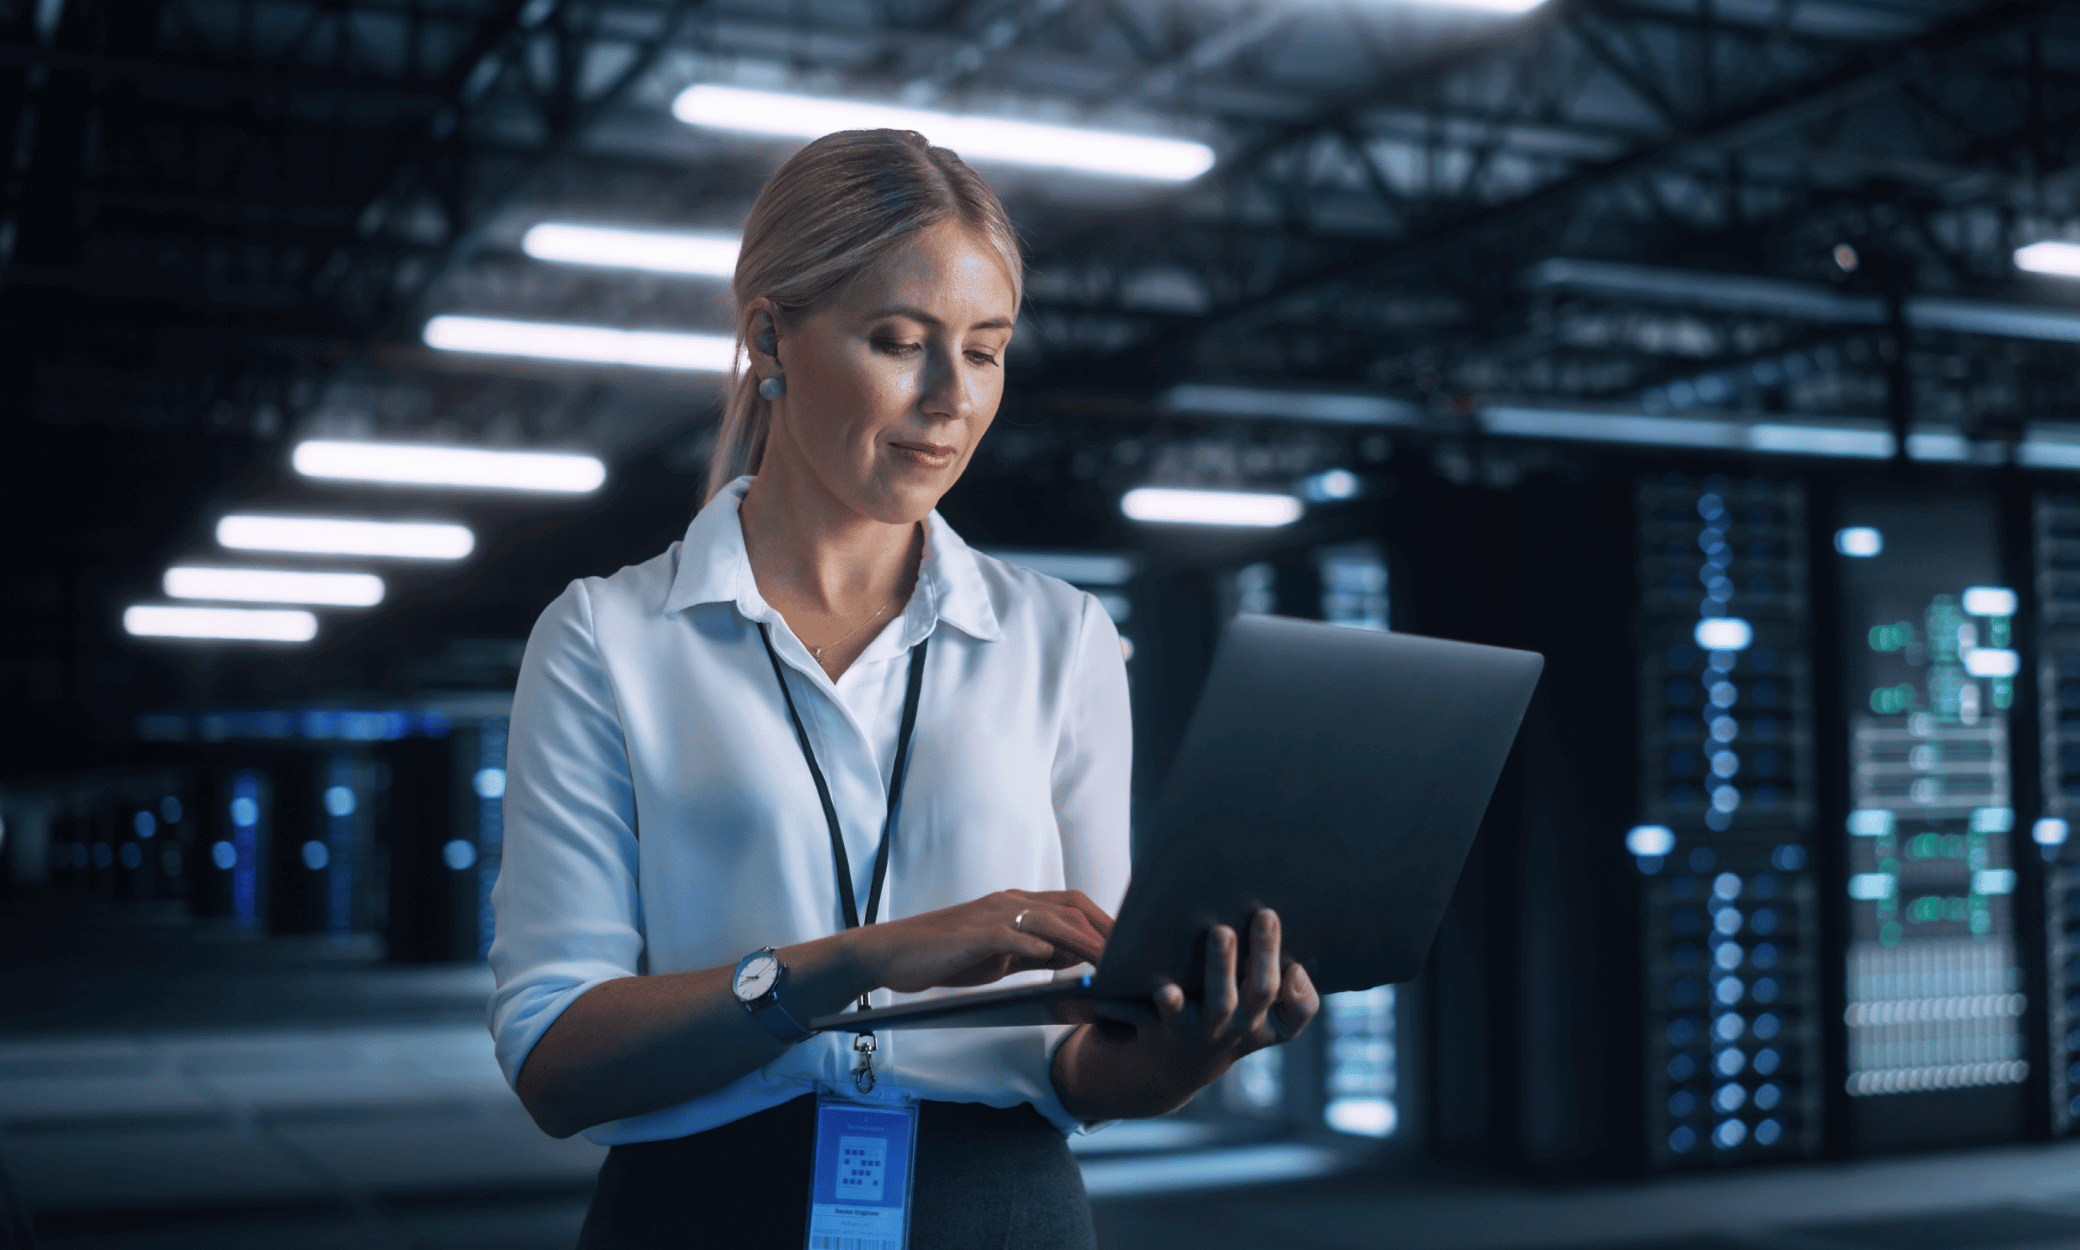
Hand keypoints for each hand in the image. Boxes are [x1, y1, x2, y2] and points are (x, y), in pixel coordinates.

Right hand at [852, 890, 1113, 993]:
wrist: (892, 953)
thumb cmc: (947, 957)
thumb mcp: (1000, 957)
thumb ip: (1036, 954)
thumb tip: (1076, 959)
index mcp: (1017, 906)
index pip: (1073, 905)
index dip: (1106, 922)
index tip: (1135, 945)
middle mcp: (1009, 902)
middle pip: (1070, 907)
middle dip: (1105, 930)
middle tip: (1134, 956)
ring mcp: (990, 915)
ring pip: (1048, 919)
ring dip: (1081, 940)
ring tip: (1108, 962)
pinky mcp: (971, 934)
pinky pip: (1008, 934)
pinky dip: (1032, 943)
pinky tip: (1052, 956)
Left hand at [1095, 908, 1317, 1097]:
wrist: (1179, 1063)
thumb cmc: (1229, 1020)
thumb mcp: (1263, 1017)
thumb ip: (1283, 988)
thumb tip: (1290, 955)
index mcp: (1268, 1019)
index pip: (1298, 1011)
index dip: (1301, 992)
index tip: (1296, 963)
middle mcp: (1241, 1025)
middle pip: (1262, 991)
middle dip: (1264, 952)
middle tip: (1265, 914)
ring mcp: (1207, 1028)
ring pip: (1221, 1002)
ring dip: (1222, 966)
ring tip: (1220, 931)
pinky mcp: (1171, 1026)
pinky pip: (1171, 1014)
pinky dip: (1169, 1002)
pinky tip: (1166, 987)